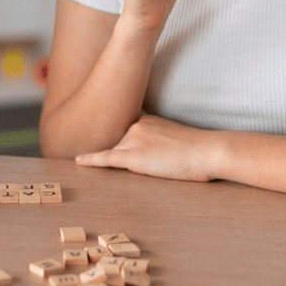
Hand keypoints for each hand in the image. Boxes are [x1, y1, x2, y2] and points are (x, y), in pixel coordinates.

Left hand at [75, 114, 216, 181]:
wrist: (207, 151)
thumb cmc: (199, 149)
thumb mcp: (175, 138)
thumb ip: (159, 141)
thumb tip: (154, 153)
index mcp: (146, 120)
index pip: (127, 133)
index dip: (126, 143)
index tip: (120, 140)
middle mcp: (136, 126)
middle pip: (120, 144)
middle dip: (127, 155)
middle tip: (143, 159)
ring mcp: (133, 140)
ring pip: (117, 153)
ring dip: (124, 162)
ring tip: (146, 165)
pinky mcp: (133, 157)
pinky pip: (107, 159)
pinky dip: (91, 160)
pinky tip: (78, 161)